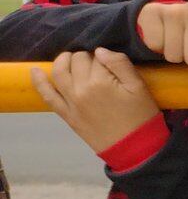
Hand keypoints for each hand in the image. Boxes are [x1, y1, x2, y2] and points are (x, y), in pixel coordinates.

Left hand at [31, 49, 161, 153]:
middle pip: (77, 61)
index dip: (105, 58)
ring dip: (63, 61)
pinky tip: (35, 71)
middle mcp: (81, 89)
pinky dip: (39, 82)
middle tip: (98, 66)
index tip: (112, 66)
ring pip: (59, 72)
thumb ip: (120, 64)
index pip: (96, 56)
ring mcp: (70, 102)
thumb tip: (99, 50)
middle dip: (86, 58)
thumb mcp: (139, 87)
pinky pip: (47, 95)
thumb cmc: (141, 117)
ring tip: (71, 59)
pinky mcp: (66, 114)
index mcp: (101, 81)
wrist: (134, 148)